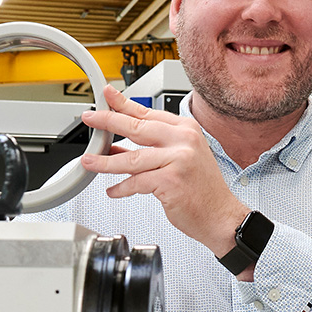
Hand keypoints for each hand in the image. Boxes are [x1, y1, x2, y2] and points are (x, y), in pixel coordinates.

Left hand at [80, 86, 249, 258]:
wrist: (222, 216)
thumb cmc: (202, 190)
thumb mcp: (181, 158)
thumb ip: (152, 148)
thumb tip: (118, 145)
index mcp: (186, 129)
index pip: (148, 112)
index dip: (123, 103)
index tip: (108, 96)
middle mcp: (184, 140)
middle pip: (137, 127)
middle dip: (108, 122)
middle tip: (90, 119)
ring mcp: (179, 159)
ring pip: (131, 158)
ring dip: (105, 161)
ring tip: (89, 161)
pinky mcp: (171, 181)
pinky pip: (136, 182)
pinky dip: (121, 188)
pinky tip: (113, 191)